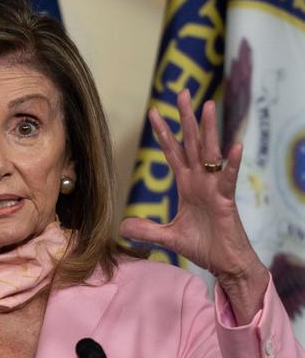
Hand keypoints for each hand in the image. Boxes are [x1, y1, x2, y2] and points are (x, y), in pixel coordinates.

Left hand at [120, 90, 267, 323]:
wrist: (225, 265)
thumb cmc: (203, 247)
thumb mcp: (168, 238)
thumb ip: (147, 230)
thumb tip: (124, 227)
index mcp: (187, 185)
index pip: (172, 152)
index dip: (163, 133)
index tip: (154, 111)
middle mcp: (200, 181)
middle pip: (191, 143)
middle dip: (185, 119)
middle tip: (182, 92)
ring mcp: (214, 189)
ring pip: (210, 153)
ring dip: (208, 130)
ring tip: (208, 105)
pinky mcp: (226, 201)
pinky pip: (229, 179)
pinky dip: (232, 164)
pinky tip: (234, 147)